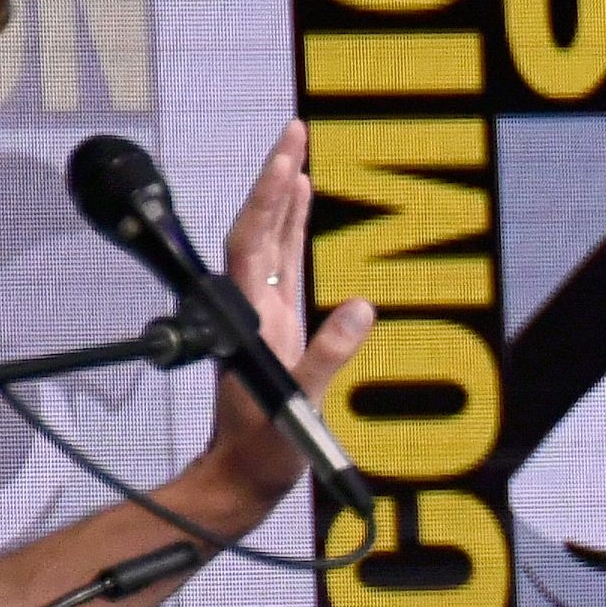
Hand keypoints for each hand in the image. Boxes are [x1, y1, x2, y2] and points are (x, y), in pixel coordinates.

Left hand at [200, 122, 374, 512]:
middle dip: (276, 178)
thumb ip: (328, 358)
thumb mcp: (299, 408)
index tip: (288, 159)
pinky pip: (283, 263)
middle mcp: (253, 308)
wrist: (244, 475)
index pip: (255, 242)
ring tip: (297, 154)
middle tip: (294, 132)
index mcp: (253, 319)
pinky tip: (300, 205)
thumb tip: (361, 311)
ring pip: (269, 241)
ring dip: (283, 197)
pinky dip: (291, 228)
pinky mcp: (278, 326)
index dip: (270, 198)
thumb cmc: (264, 449)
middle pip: (259, 227)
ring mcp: (264, 314)